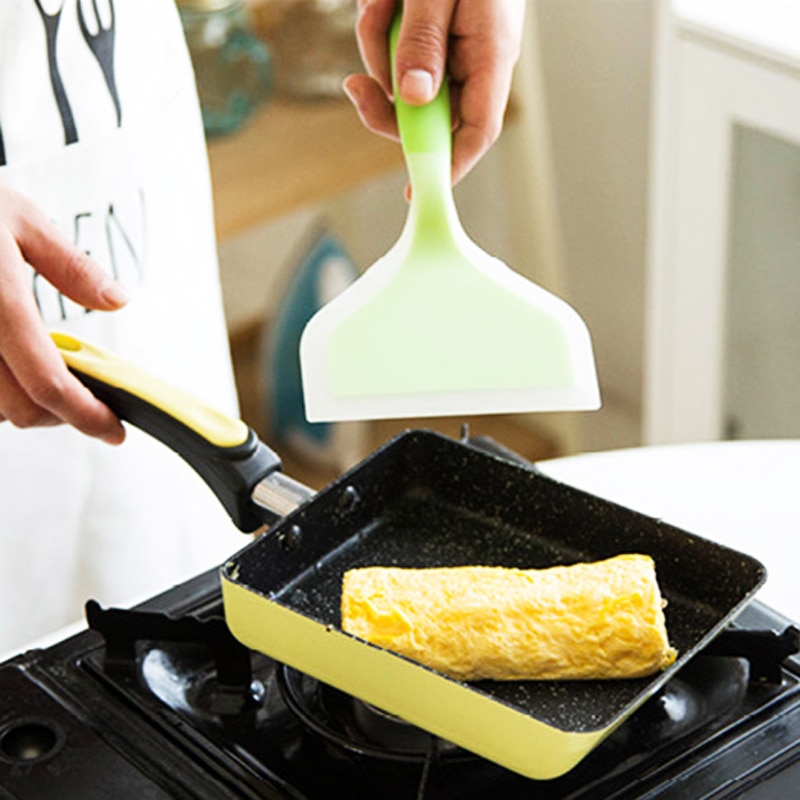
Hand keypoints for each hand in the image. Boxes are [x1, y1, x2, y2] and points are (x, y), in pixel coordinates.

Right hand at [0, 183, 127, 443]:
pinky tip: (10, 367)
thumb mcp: (20, 218)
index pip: (49, 384)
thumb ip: (71, 266)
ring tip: (49, 381)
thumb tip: (116, 299)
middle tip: (87, 402)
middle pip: (21, 411)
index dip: (87, 417)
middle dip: (62, 416)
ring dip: (25, 407)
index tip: (114, 430)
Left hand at [344, 0, 525, 185]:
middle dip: (385, 99)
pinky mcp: (430, 33)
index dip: (447, 166)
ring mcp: (452, 48)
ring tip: (386, 0)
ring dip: (377, 41)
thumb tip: (414, 96)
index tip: (416, 192)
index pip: (477, 130)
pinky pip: (392, 47)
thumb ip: (424, 41)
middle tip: (355, 87)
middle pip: (425, 113)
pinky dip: (380, 22)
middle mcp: (473, 59)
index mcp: (490, 53)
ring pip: (399, 78)